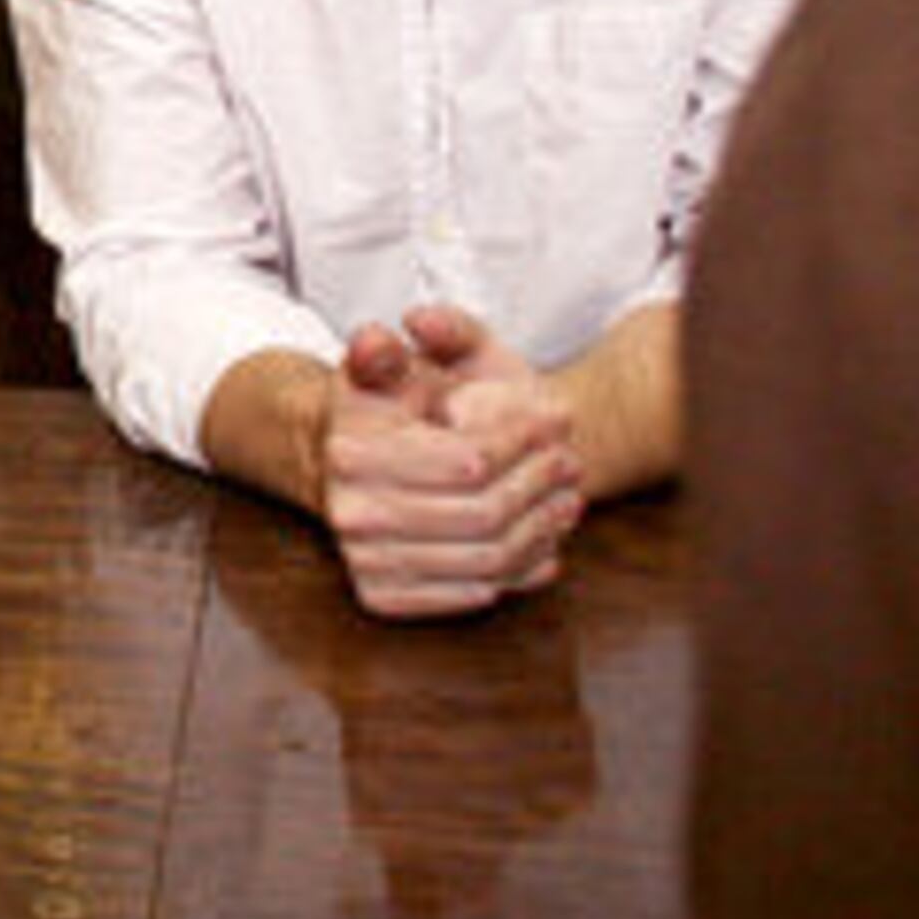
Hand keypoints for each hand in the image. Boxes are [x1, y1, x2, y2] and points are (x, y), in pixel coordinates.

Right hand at [314, 307, 586, 619]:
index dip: (524, 443)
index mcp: (352, 450)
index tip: (559, 421)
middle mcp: (350, 512)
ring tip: (566, 499)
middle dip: (539, 487)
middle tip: (571, 463)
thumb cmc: (390, 404)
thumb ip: (428, 333)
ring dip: (540, 531)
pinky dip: (517, 572)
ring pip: (484, 560)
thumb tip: (419, 322)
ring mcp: (362, 560)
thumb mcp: (417, 355)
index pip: (468, 461)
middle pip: (482, 514)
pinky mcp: (380, 596)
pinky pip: (468, 595)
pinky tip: (543, 542)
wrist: (347, 462)